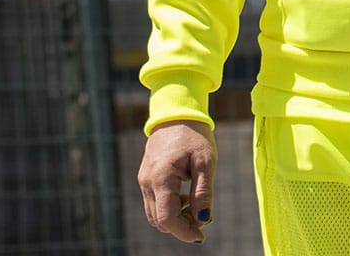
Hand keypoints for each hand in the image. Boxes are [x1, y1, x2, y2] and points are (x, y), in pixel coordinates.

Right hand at [138, 119, 216, 243]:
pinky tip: (186, 197)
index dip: (183, 231)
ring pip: (155, 214)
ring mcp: (144, 180)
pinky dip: (169, 207)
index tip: (201, 236)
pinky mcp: (145, 178)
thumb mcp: (205, 161)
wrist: (176, 114)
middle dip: (180, 226)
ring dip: (174, 218)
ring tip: (195, 206)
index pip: (167, 218)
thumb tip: (204, 219)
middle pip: (159, 220)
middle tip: (202, 219)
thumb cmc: (194, 135)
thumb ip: (203, 192)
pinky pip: (154, 202)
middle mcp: (147, 182)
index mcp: (161, 177)